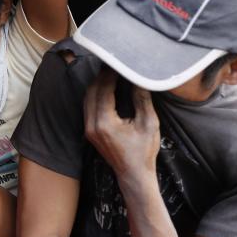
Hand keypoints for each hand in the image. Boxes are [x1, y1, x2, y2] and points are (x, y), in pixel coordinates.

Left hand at [83, 68, 159, 190]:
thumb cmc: (143, 151)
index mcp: (105, 123)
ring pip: (87, 98)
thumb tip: (138, 79)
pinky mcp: (89, 131)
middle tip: (114, 62)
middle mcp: (92, 125)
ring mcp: (88, 129)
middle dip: (102, 75)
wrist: (133, 175)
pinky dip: (95, 94)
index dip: (111, 74)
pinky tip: (105, 86)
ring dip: (97, 83)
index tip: (119, 62)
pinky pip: (88, 106)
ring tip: (110, 71)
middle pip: (92, 91)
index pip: (104, 90)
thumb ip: (142, 100)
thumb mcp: (148, 124)